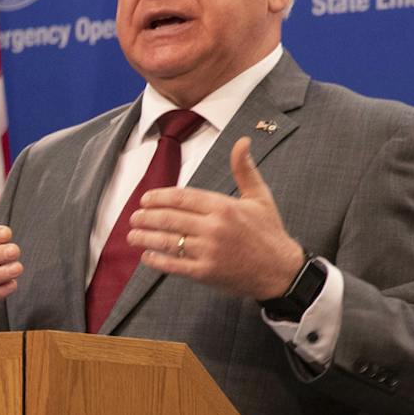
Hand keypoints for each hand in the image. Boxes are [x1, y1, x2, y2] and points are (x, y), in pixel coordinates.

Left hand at [125, 139, 305, 301]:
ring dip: (145, 238)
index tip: (145, 199)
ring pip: (168, 241)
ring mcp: (209, 251)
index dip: (159, 198)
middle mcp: (214, 228)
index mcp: (224, 207)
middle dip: (146, 217)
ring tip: (132, 235)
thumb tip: (242, 141)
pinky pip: (173, 265)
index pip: (182, 198)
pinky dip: (157, 260)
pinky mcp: (205, 273)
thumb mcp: (259, 197)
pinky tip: (146, 257)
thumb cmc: (268, 232)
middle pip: (170, 218)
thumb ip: (244, 169)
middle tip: (134, 217)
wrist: (281, 271)